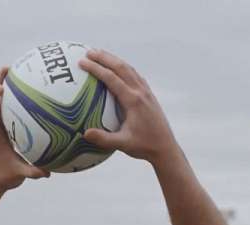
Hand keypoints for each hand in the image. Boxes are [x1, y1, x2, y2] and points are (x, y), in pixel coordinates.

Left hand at [0, 67, 49, 192]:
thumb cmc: (2, 177)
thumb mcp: (18, 176)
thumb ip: (32, 172)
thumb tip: (47, 172)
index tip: (1, 87)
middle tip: (8, 66)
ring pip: (0, 102)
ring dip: (5, 85)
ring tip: (17, 70)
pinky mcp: (4, 129)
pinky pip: (10, 109)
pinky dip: (16, 99)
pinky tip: (31, 92)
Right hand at [79, 49, 180, 164]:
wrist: (166, 148)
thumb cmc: (144, 147)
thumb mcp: (123, 144)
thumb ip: (103, 139)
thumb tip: (84, 133)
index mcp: (133, 101)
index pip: (112, 78)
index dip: (96, 68)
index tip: (83, 62)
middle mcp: (141, 92)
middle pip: (121, 67)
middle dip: (104, 57)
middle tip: (88, 51)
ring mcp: (146, 92)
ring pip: (129, 69)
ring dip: (114, 60)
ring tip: (100, 54)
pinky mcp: (149, 96)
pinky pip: (135, 76)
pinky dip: (124, 68)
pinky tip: (117, 70)